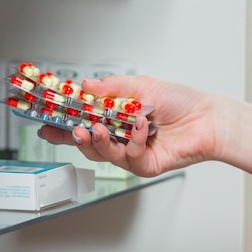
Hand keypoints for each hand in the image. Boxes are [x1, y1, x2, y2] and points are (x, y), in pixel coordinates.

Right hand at [38, 75, 219, 176]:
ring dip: (99, 142)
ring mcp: (132, 153)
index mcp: (117, 118)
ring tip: (97, 129)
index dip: (63, 126)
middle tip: (70, 129)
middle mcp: (121, 137)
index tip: (45, 123)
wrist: (206, 117)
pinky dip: (134, 141)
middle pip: (88, 144)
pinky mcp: (145, 166)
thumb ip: (111, 88)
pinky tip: (142, 126)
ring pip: (104, 154)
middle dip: (74, 138)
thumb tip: (85, 85)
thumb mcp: (141, 86)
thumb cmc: (180, 101)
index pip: (83, 123)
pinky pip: (130, 158)